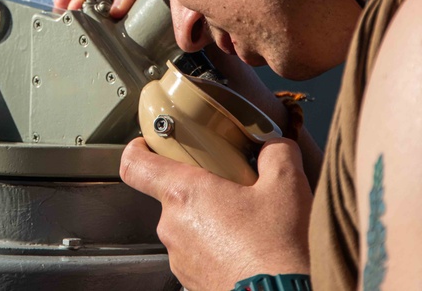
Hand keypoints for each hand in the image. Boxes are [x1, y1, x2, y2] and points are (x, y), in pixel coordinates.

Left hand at [120, 137, 311, 290]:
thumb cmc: (280, 249)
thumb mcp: (287, 187)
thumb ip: (276, 153)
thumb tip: (274, 146)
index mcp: (184, 194)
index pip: (134, 165)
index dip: (139, 149)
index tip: (151, 144)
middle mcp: (173, 226)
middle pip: (172, 194)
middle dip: (201, 187)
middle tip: (234, 187)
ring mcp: (179, 258)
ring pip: (187, 225)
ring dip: (211, 219)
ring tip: (248, 223)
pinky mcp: (191, 280)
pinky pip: (198, 253)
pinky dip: (217, 247)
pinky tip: (247, 248)